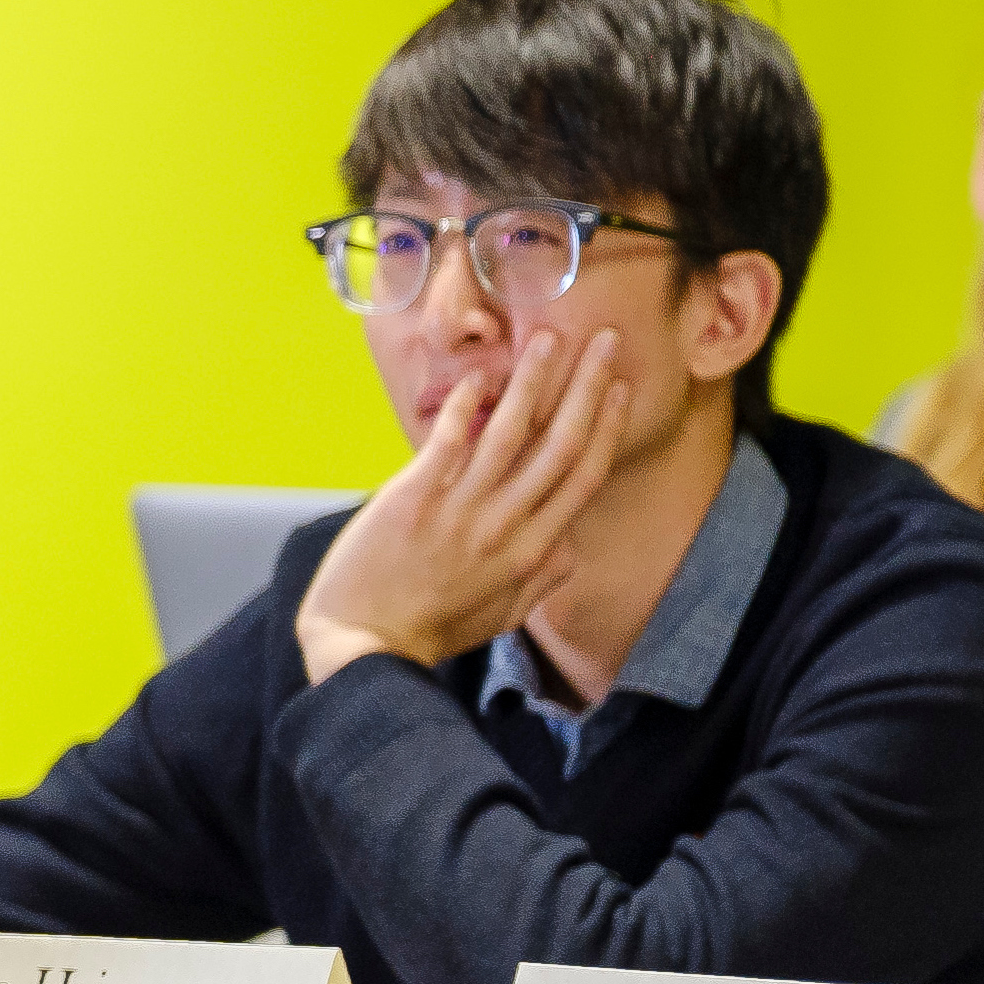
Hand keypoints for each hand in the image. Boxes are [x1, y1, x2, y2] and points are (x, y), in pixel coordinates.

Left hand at [295, 326, 633, 685]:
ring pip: (510, 432)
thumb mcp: (503, 615)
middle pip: (561, 443)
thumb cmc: (431, 630)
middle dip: (587, 386)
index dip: (608, 427)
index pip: (585, 476)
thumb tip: (570, 547)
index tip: (620, 388)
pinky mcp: (411, 499)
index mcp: (533, 551)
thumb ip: (542, 580)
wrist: (364, 647)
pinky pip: (447, 442)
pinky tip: (479, 377)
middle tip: (603, 340)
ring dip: (533, 380)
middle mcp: (505, 526)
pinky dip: (464, 407)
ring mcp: (459, 510)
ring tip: (547, 337)